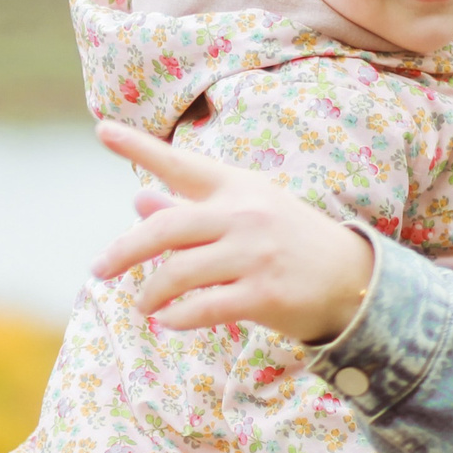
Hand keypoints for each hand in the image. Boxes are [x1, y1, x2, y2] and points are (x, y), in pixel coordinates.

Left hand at [91, 121, 376, 344]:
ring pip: (179, 272)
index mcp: (237, 188)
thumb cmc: (290, 243)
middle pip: (166, 228)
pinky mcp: (264, 294)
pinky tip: (169, 322)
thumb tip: (137, 201)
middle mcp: (244, 215)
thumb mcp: (246, 214)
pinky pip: (204, 308)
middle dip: (125, 250)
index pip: (181, 164)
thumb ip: (192, 208)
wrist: (353, 279)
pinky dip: (178, 318)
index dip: (139, 147)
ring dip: (151, 293)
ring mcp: (254, 255)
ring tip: (142, 306)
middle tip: (99, 269)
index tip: (103, 130)